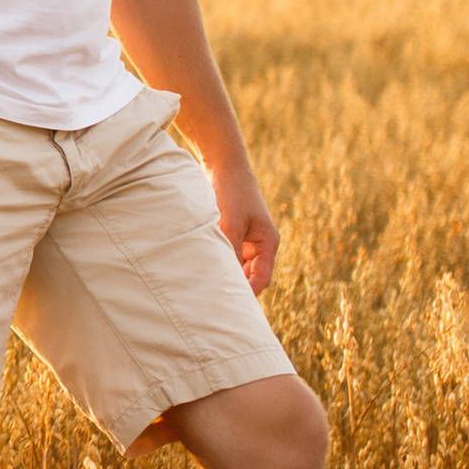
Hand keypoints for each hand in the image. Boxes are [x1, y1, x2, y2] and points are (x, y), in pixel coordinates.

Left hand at [212, 161, 280, 296]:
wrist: (223, 166)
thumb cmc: (231, 193)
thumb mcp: (230, 223)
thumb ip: (230, 250)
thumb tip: (224, 277)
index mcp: (267, 243)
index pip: (262, 278)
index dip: (248, 293)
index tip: (230, 303)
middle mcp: (259, 244)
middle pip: (249, 275)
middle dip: (235, 285)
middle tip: (212, 298)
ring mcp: (245, 239)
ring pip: (236, 266)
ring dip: (224, 272)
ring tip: (205, 284)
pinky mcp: (231, 233)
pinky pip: (226, 254)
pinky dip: (217, 260)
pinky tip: (201, 266)